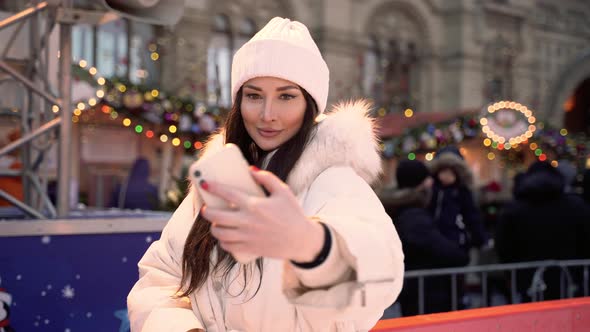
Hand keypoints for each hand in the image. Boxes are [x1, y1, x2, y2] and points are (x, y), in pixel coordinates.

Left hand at [200, 168, 323, 261]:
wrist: (301, 240)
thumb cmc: (293, 214)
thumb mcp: (283, 192)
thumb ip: (267, 178)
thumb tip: (250, 170)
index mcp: (255, 205)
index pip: (228, 194)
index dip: (214, 188)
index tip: (205, 184)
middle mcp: (248, 221)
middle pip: (217, 216)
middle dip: (206, 210)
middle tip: (206, 207)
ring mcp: (247, 237)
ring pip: (220, 233)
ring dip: (213, 227)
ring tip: (214, 222)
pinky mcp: (249, 248)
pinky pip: (228, 246)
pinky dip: (222, 241)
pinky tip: (224, 236)